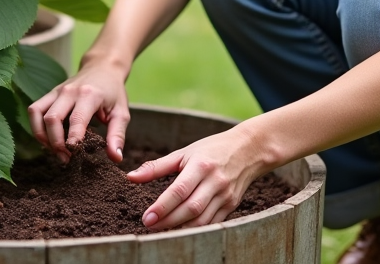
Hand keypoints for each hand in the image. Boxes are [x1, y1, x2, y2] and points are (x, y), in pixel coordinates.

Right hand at [27, 60, 129, 164]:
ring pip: (38, 113)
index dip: (72, 139)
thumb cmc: (113, 92)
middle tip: (66, 158)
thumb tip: (116, 158)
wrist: (103, 67)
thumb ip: (117, 135)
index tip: (73, 155)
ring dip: (42, 135)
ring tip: (54, 149)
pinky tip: (48, 138)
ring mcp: (57, 91)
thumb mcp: (121, 112)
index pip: (76, 119)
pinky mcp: (50, 93)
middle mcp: (70, 91)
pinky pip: (35, 109)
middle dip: (55, 142)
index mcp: (90, 95)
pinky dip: (36, 126)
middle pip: (52, 118)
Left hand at [126, 126, 267, 230]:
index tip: (146, 218)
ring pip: (201, 220)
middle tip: (149, 226)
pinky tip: (180, 230)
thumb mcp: (184, 153)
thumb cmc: (211, 149)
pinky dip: (195, 229)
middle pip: (190, 208)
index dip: (162, 207)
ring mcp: (225, 195)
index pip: (179, 190)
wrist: (248, 150)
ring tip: (161, 229)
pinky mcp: (231, 205)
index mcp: (201, 165)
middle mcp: (215, 181)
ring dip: (180, 228)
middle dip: (168, 221)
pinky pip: (212, 223)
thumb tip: (131, 177)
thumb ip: (157, 167)